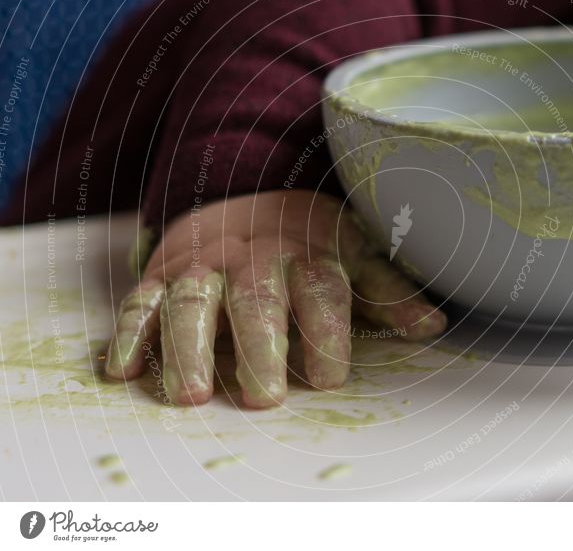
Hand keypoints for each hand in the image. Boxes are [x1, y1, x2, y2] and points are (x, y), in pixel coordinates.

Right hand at [104, 190, 445, 407]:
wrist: (245, 190)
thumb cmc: (308, 238)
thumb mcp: (353, 254)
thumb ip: (388, 292)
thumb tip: (435, 326)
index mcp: (307, 252)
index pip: (320, 292)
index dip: (326, 333)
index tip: (329, 376)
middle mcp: (253, 258)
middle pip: (256, 300)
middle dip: (259, 347)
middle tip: (264, 397)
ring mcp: (203, 264)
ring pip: (192, 302)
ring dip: (189, 348)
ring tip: (192, 395)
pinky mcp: (162, 273)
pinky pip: (140, 301)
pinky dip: (129, 333)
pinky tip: (121, 370)